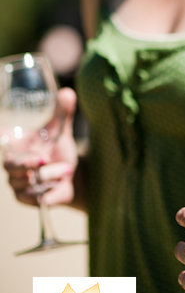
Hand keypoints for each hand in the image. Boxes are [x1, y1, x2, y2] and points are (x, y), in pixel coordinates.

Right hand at [3, 87, 77, 205]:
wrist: (69, 177)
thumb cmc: (58, 150)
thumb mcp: (61, 132)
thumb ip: (62, 114)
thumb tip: (67, 92)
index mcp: (14, 145)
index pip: (0, 138)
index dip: (0, 136)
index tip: (1, 133)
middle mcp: (12, 165)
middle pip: (10, 165)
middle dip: (27, 162)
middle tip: (45, 158)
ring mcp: (16, 183)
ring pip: (29, 181)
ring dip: (51, 174)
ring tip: (68, 168)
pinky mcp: (26, 200)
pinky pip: (36, 198)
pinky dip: (52, 189)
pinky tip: (62, 182)